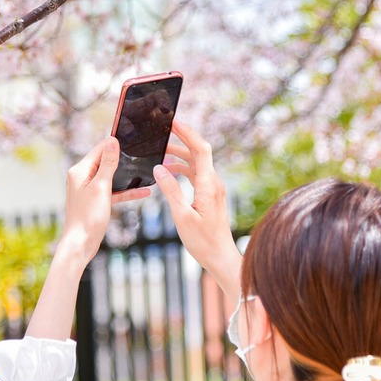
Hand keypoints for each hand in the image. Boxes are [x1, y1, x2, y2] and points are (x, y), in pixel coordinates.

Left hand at [60, 137, 149, 264]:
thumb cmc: (87, 217)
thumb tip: (112, 141)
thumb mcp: (101, 187)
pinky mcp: (96, 200)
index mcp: (80, 170)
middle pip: (105, 161)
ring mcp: (89, 189)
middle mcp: (82, 177)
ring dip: (127, 176)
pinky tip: (143, 191)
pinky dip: (126, 191)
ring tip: (145, 170)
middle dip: (123, 159)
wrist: (81, 244)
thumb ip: (108, 164)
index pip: (99, 149)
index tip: (132, 137)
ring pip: (111, 177)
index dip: (114, 143)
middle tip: (142, 153)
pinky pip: (113, 191)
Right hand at [152, 120, 241, 302]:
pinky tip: (170, 171)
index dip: (188, 133)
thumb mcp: (182, 216)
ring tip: (161, 151)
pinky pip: (198, 175)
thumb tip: (159, 168)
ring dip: (181, 155)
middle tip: (165, 130)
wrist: (220, 257)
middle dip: (182, 139)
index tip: (174, 122)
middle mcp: (214, 183)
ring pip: (197, 164)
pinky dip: (184, 169)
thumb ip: (171, 191)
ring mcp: (214, 189)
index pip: (201, 149)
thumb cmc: (203, 241)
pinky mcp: (211, 196)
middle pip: (199, 152)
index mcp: (208, 185)